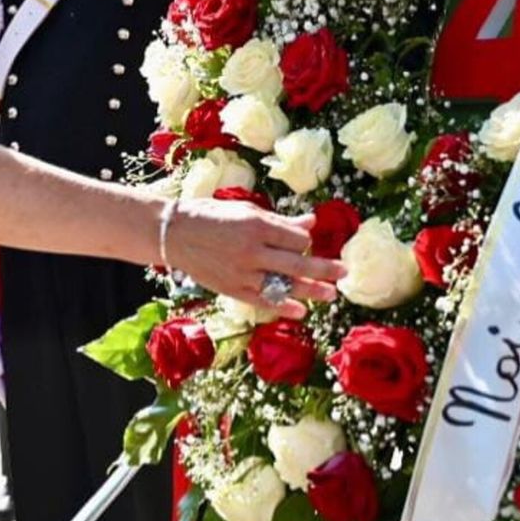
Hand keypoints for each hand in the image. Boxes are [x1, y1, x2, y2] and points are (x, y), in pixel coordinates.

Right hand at [166, 200, 344, 318]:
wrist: (174, 234)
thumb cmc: (210, 215)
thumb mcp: (246, 210)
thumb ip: (280, 220)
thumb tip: (311, 222)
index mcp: (256, 225)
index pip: (296, 238)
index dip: (304, 241)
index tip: (303, 242)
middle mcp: (252, 250)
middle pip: (297, 263)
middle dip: (324, 268)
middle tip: (345, 272)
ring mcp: (242, 273)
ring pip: (284, 285)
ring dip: (311, 290)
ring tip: (332, 294)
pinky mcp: (232, 289)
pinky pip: (263, 300)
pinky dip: (283, 306)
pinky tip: (302, 310)